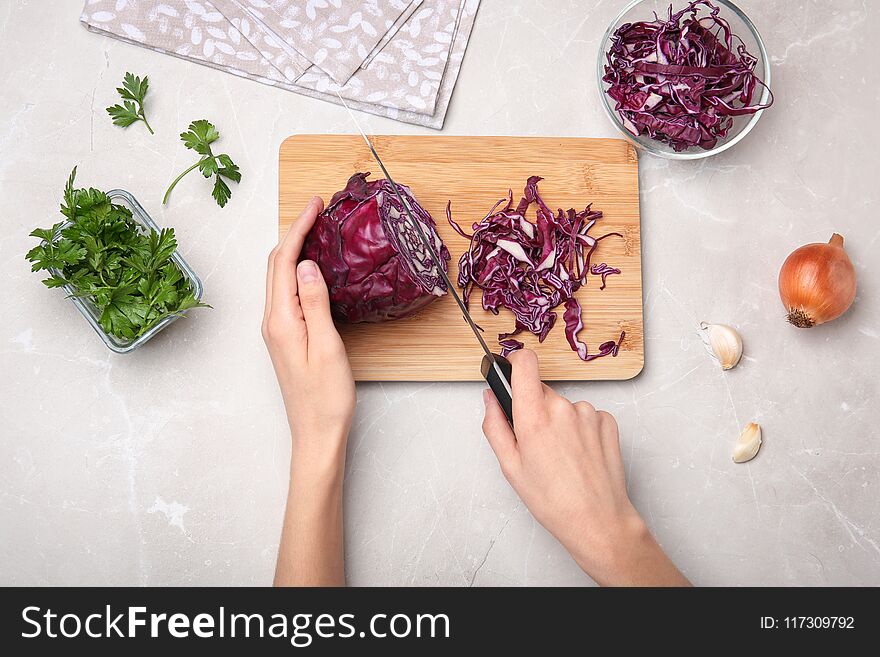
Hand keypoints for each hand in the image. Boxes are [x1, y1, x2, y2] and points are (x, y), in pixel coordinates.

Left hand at [262, 196, 355, 475]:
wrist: (316, 434)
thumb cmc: (326, 398)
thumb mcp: (327, 346)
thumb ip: (315, 303)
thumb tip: (306, 264)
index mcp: (280, 320)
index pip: (285, 262)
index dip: (298, 228)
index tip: (315, 204)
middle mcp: (272, 321)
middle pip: (277, 265)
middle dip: (294, 233)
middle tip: (317, 210)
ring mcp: (277, 330)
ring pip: (280, 278)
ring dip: (294, 250)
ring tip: (316, 230)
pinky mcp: (285, 337)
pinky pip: (287, 293)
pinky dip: (297, 271)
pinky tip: (313, 268)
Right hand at [481, 349, 688, 585]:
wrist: (598, 520)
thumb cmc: (553, 501)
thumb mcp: (510, 466)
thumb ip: (495, 425)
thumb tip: (491, 398)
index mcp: (534, 418)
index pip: (525, 363)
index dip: (515, 362)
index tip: (511, 371)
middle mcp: (563, 409)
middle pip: (542, 390)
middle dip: (534, 408)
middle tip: (536, 442)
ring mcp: (588, 413)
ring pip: (564, 405)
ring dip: (559, 421)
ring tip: (561, 456)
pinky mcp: (607, 421)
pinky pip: (586, 415)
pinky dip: (580, 429)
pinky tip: (579, 455)